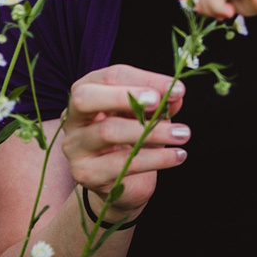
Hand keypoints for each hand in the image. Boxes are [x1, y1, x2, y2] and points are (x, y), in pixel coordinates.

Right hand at [59, 65, 189, 219]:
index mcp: (86, 92)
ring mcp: (75, 147)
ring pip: (108, 131)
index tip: (177, 89)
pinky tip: (178, 155)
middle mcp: (73, 118)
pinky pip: (122, 163)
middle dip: (124, 96)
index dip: (145, 79)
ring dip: (152, 131)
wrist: (122, 180)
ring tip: (183, 134)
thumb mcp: (146, 114)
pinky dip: (156, 158)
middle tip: (159, 102)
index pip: (110, 76)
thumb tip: (176, 95)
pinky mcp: (86, 173)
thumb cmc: (133, 137)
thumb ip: (159, 103)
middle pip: (85, 98)